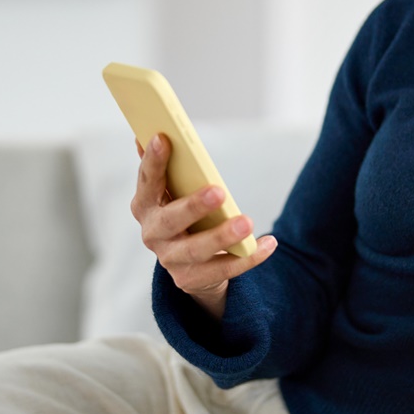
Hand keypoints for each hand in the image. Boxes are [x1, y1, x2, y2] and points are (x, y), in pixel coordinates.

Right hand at [131, 134, 276, 318]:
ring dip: (223, 236)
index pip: (147, 182)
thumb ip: (163, 167)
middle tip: (219, 191)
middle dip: (193, 206)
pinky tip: (268, 243)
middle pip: (171, 221)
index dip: (152, 161)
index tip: (163, 137)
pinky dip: (249, 256)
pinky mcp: (192, 280)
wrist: (189, 263)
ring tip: (248, 222)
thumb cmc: (182, 213)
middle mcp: (153, 234)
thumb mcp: (172, 191)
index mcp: (145, 206)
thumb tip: (147, 133)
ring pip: (197, 250)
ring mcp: (171, 260)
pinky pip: (224, 269)